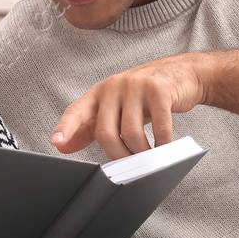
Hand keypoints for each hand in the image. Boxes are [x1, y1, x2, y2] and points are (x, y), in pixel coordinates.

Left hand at [49, 53, 207, 157]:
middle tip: (129, 164)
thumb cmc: (145, 95)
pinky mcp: (159, 90)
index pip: (77, 111)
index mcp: (99, 92)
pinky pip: (158, 128)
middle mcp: (114, 86)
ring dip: (140, 153)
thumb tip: (63, 146)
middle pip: (106, 132)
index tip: (56, 142)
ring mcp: (136, 85)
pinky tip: (164, 148)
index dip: (66, 128)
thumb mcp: (116, 107)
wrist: (182, 73)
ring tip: (148, 156)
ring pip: (131, 133)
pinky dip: (161, 144)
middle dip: (118, 155)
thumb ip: (90, 126)